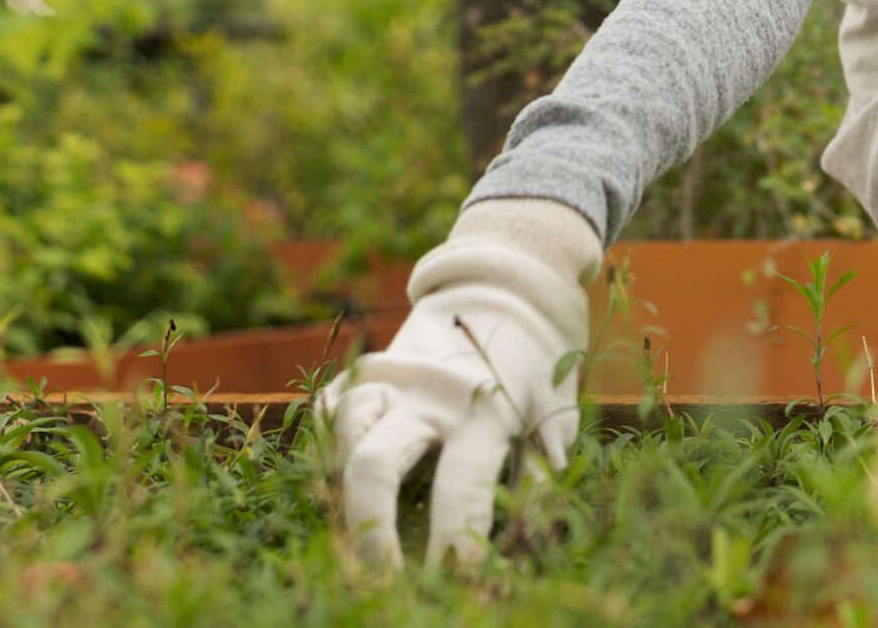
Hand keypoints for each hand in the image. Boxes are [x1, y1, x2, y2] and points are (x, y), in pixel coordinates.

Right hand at [317, 198, 599, 568]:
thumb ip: (539, 482)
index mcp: (486, 407)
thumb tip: (518, 554)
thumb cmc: (540, 373)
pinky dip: (323, 448)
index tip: (460, 588)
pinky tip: (334, 486)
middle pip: (374, 466)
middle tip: (381, 585)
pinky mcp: (365, 370)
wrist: (510, 290)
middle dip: (370, 536)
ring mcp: (390, 376)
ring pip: (339, 433)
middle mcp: (428, 392)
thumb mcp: (554, 422)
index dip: (457, 549)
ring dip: (340, 491)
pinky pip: (327, 411)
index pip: (462, 490)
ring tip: (360, 537)